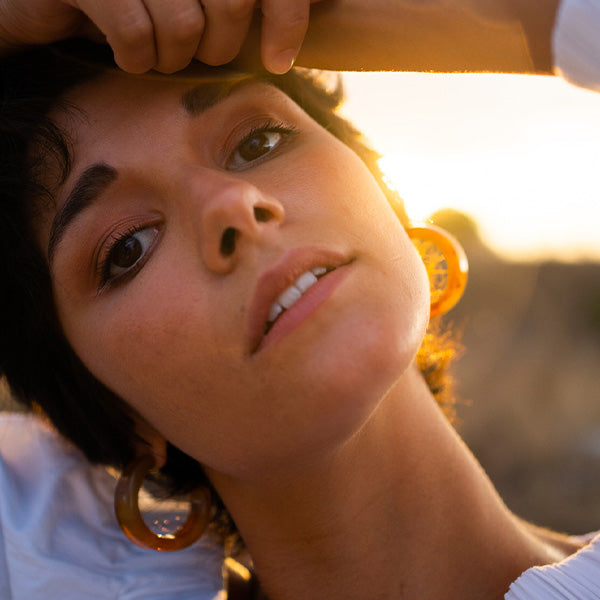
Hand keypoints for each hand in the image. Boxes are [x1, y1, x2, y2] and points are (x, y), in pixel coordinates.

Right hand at [0, 0, 322, 73]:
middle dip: (220, 47)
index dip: (286, 16)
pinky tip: (127, 54)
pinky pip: (137, 34)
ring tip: (157, 52)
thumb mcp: (197, 1)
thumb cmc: (137, 5)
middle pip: (230, 4)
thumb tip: (309, 15)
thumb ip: (240, 5)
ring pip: (183, 26)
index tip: (278, 60)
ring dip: (174, 57)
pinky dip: (137, 58)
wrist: (49, 1)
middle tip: (198, 53)